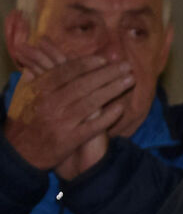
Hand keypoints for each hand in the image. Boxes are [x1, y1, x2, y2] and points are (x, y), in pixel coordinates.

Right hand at [4, 55, 132, 175]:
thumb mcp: (26, 98)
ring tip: (130, 80)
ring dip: (113, 89)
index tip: (104, 59)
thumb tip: (53, 60)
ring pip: (90, 102)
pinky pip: (92, 126)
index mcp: (40, 90)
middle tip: (126, 65)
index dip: (87, 64)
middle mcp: (51, 104)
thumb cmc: (27, 121)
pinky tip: (121, 108)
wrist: (20, 154)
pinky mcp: (69, 139)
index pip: (66, 72)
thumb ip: (40, 79)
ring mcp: (61, 122)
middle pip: (83, 84)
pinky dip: (107, 117)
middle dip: (107, 73)